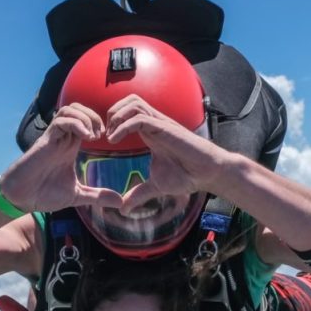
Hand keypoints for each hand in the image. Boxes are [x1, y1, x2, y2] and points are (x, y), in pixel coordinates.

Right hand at [0, 103, 123, 212]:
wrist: (23, 198)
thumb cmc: (45, 194)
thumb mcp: (78, 195)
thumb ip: (97, 195)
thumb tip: (120, 201)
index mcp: (70, 146)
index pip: (86, 121)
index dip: (100, 124)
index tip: (109, 140)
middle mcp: (62, 138)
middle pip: (79, 108)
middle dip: (95, 116)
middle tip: (103, 134)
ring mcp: (54, 137)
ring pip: (70, 109)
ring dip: (86, 117)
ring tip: (93, 135)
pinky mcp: (46, 140)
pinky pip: (61, 120)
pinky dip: (77, 123)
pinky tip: (86, 137)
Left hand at [105, 95, 223, 210]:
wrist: (208, 174)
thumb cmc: (187, 176)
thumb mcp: (155, 186)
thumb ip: (138, 194)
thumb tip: (123, 209)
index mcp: (150, 132)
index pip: (128, 112)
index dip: (112, 122)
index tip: (102, 142)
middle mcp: (155, 124)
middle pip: (128, 100)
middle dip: (111, 114)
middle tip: (103, 135)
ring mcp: (161, 124)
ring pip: (133, 103)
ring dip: (116, 117)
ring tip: (109, 136)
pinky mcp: (166, 129)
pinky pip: (140, 118)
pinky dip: (123, 126)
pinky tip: (114, 141)